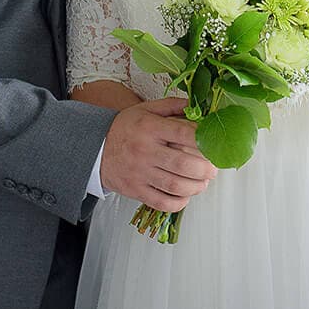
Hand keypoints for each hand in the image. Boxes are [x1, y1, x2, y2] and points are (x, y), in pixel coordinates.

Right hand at [99, 97, 217, 210]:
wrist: (95, 148)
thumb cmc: (126, 128)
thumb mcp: (146, 109)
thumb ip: (173, 106)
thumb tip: (198, 107)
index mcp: (150, 128)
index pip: (183, 133)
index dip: (203, 140)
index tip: (213, 144)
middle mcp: (145, 151)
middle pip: (183, 163)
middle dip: (205, 168)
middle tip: (213, 168)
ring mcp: (140, 173)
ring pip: (175, 185)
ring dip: (196, 186)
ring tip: (203, 182)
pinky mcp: (136, 190)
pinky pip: (161, 202)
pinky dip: (179, 202)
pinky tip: (185, 195)